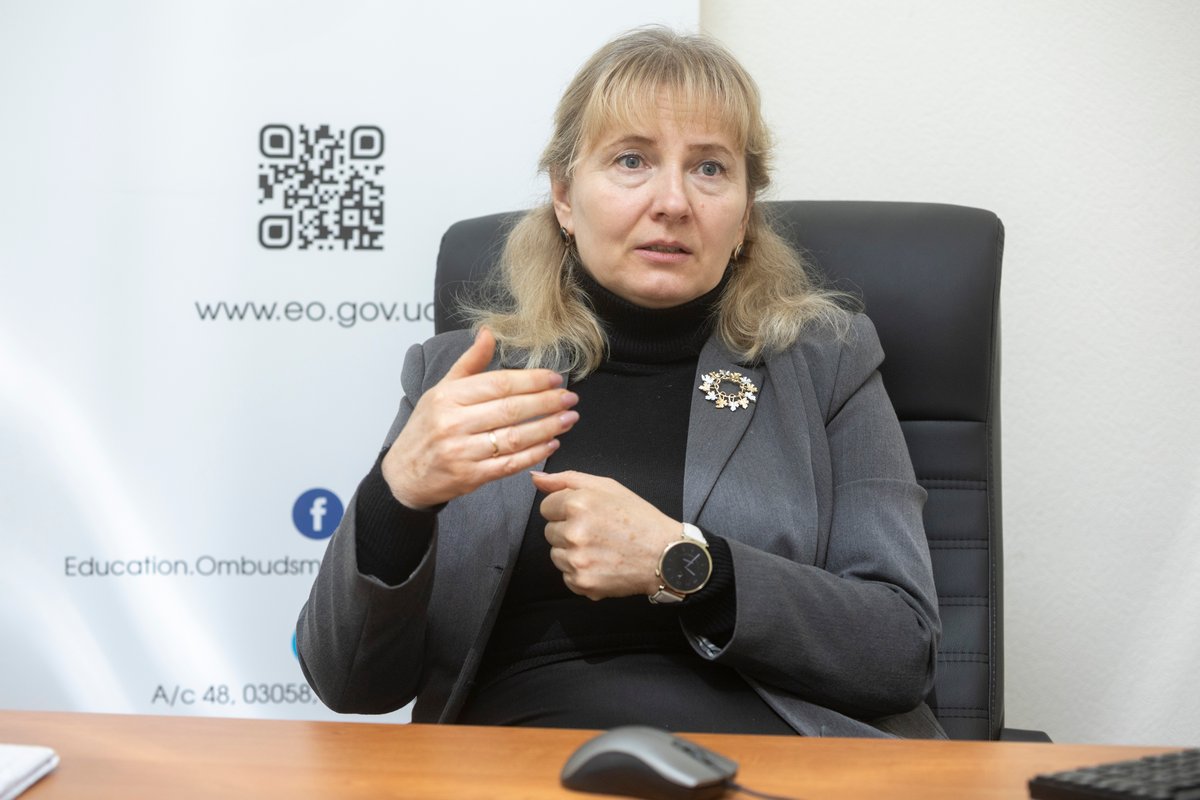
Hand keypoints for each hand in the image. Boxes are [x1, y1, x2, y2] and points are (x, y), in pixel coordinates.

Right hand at [382, 328, 579, 508]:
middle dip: (546, 403)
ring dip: (547, 428)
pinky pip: (510, 464)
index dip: (532, 380)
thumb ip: (469, 363)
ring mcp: (462, 452)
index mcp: (448, 397)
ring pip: (514, 437)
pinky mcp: (470, 477)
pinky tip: (551, 443)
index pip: (498, 384)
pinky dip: (534, 454)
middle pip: (511, 409)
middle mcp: (453, 423)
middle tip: (570, 399)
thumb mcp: (440, 390)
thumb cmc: (426, 428)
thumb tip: (489, 333)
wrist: (404, 474)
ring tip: (568, 419)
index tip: (555, 379)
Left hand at [532, 470, 680, 600]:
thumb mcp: (607, 487)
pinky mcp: (582, 582)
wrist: (664, 556)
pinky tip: (601, 563)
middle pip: (549, 531)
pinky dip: (580, 572)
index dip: (565, 509)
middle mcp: (574, 532)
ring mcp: (577, 560)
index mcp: (578, 504)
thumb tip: (536, 479)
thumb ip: (567, 480)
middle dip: (568, 530)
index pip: (546, 507)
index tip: (586, 514)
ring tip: (600, 548)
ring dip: (572, 552)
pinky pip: (566, 576)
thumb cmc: (640, 520)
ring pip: (556, 554)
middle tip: (597, 531)